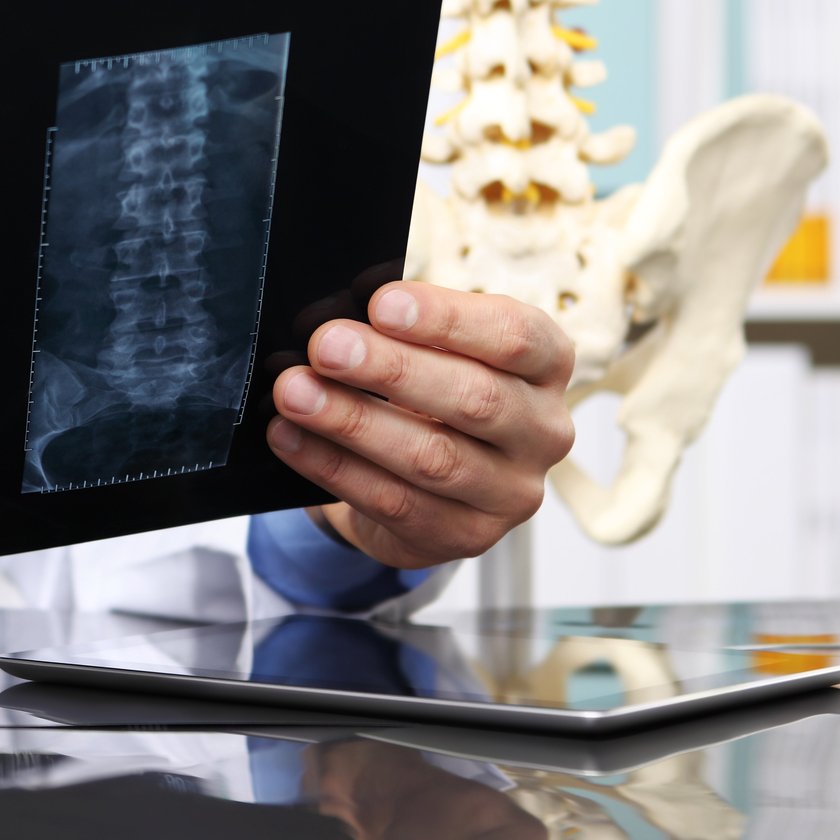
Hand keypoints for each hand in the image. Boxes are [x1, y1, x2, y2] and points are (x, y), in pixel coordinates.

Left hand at [266, 282, 575, 568]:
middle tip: (325, 346)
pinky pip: (393, 502)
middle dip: (391, 369)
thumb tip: (341, 320)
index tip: (381, 303)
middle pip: (475, 398)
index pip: (514, 338)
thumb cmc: (435, 387)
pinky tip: (291, 438)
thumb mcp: (439, 347)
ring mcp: (511, 493)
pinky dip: (333, 467)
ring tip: (295, 393)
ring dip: (353, 421)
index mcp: (548, 365)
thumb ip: (407, 330)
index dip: (448, 320)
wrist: (434, 476)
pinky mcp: (467, 536)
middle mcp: (544, 431)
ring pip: (432, 457)